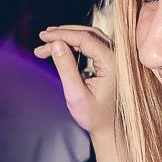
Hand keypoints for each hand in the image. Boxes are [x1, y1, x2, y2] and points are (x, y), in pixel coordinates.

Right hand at [34, 24, 115, 142]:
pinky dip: (76, 44)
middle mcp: (118, 57)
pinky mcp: (111, 60)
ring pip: (90, 36)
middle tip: (42, 39)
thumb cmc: (94, 116)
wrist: (109, 128)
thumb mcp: (76, 94)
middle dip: (63, 34)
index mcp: (113, 64)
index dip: (62, 35)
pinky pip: (93, 44)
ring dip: (69, 37)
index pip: (85, 39)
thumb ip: (66, 68)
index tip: (43, 37)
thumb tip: (56, 43)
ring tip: (47, 43)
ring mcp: (116, 58)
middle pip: (88, 33)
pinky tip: (60, 48)